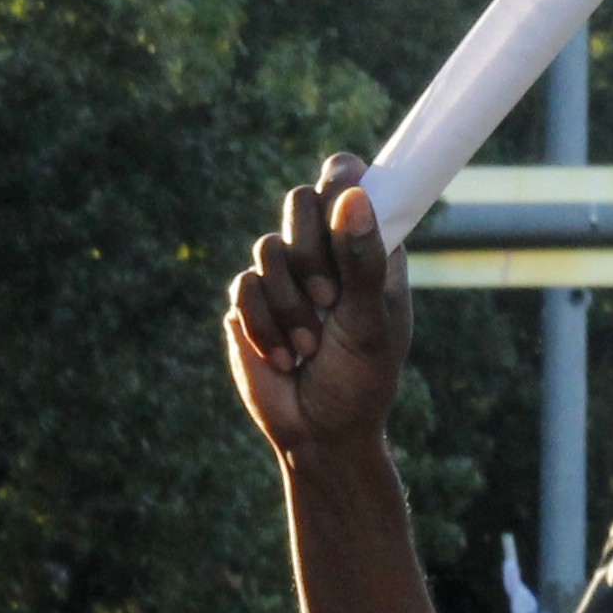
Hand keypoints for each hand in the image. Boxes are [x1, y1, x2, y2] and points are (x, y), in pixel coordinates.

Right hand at [228, 161, 412, 459]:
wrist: (319, 433)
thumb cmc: (360, 379)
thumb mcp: (369, 323)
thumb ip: (362, 262)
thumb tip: (353, 196)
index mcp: (368, 248)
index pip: (352, 183)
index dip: (342, 179)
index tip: (339, 199)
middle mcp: (326, 253)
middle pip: (300, 201)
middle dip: (309, 252)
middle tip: (327, 297)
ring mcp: (285, 275)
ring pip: (268, 247)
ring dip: (288, 304)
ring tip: (309, 345)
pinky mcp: (251, 300)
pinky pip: (243, 284)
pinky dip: (263, 324)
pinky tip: (283, 358)